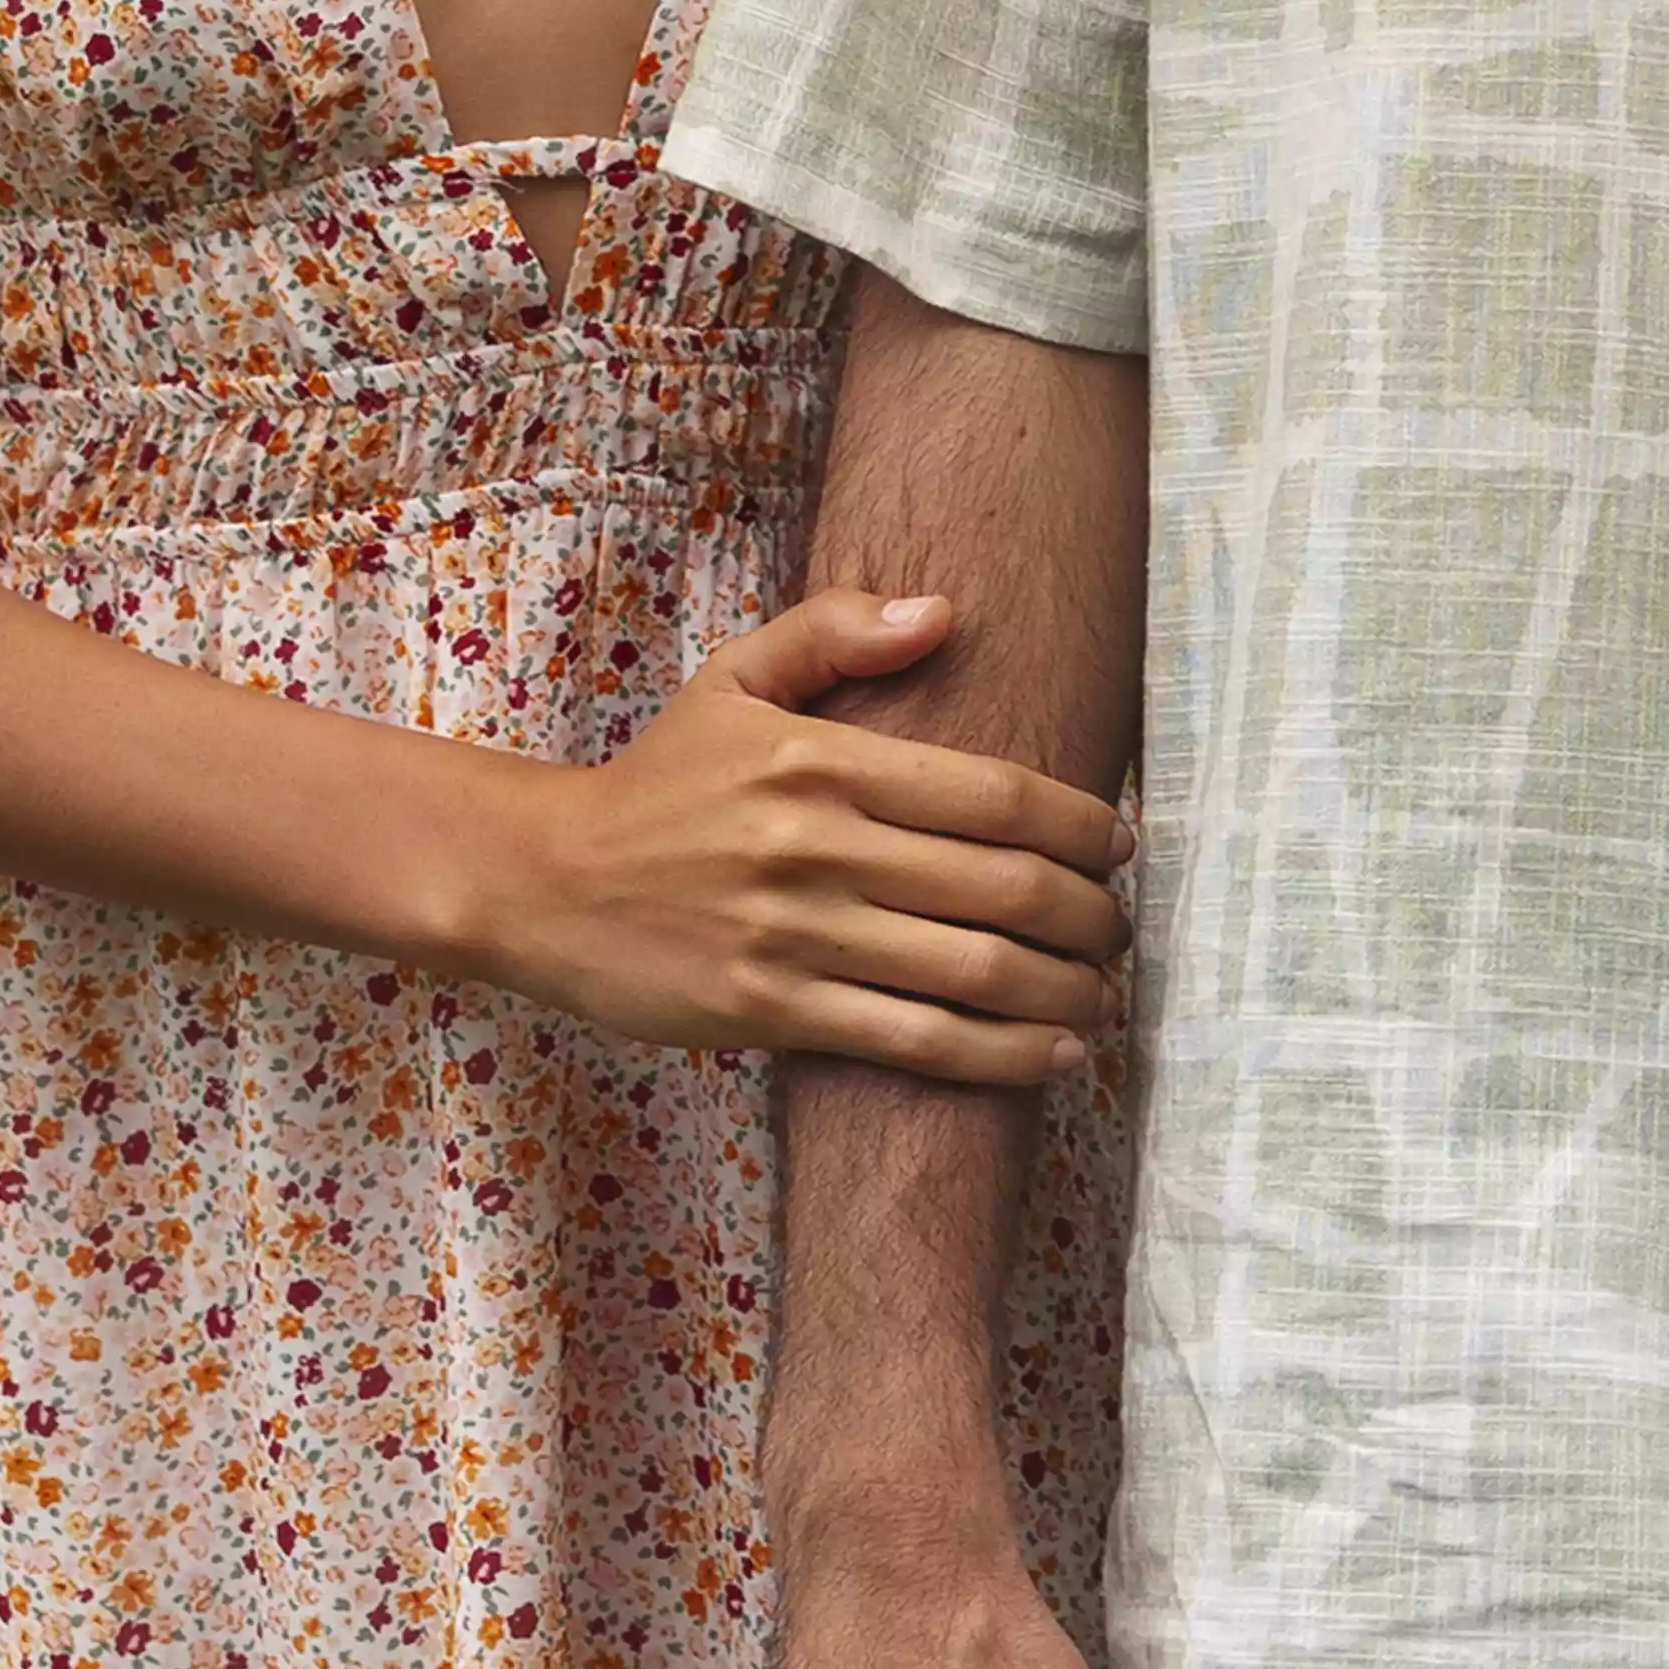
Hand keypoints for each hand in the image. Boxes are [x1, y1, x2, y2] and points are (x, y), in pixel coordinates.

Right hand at [460, 588, 1126, 1079]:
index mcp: (822, 760)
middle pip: (1004, 887)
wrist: (545, 883)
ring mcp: (798, 935)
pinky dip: (1002, 1055)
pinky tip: (1052, 1054)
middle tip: (1122, 928)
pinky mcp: (774, 1011)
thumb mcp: (732, 682)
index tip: (1123, 845)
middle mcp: (819, 847)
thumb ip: (834, 632)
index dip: (1084, 825)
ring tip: (1103, 995)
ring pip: (974, 972)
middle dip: (1092, 916)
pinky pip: (916, 1042)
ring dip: (1065, 991)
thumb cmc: (657, 783)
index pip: (996, 793)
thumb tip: (942, 612)